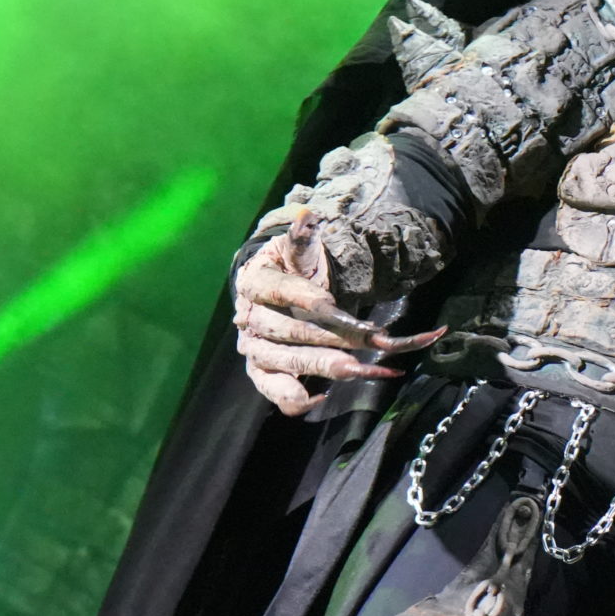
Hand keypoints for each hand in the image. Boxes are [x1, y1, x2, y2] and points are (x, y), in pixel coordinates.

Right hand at [232, 209, 439, 415]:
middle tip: (365, 339)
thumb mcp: (297, 251)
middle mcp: (249, 320)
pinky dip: (293, 398)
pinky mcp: (264, 374)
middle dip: (327, 336)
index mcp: (254, 283)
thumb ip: (302, 239)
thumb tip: (307, 217)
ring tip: (355, 368)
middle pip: (286, 331)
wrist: (273, 296)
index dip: (304, 296)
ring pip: (283, 363)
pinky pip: (274, 392)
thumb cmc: (290, 270)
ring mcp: (255, 350)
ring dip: (320, 366)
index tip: (331, 303)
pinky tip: (319, 397)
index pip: (277, 290)